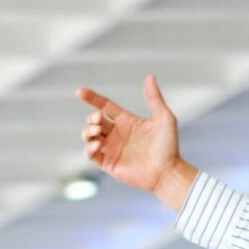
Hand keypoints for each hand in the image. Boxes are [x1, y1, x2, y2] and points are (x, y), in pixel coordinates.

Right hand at [78, 75, 187, 196]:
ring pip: (88, 137)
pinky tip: (97, 144)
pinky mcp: (108, 164)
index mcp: (127, 121)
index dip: (92, 98)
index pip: (104, 106)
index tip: (79, 92)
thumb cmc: (168, 146)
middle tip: (98, 120)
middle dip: (91, 118)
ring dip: (87, 132)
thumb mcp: (164, 118)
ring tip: (97, 131)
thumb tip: (150, 76)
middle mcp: (117, 134)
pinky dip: (89, 148)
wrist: (167, 172)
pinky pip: (90, 154)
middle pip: (93, 121)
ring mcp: (112, 149)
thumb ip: (155, 98)